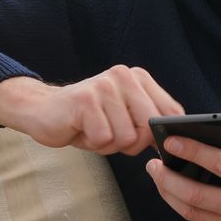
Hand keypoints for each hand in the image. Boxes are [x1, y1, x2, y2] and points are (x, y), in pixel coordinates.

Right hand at [0, 66, 184, 155]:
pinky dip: (92, 143)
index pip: (171, 112)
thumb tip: (177, 138)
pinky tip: (81, 130)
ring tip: (93, 130)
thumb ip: (150, 121)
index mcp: (138, 78)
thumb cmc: (88, 119)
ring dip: (108, 144)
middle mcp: (123, 76)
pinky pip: (103, 139)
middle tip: (110, 134)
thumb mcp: (125, 116)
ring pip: (126, 138)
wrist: (43, 110)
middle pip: (149, 128)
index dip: (161, 135)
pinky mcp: (85, 101)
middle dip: (131, 143)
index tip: (145, 141)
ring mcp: (104, 86)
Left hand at [146, 132, 220, 220]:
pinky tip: (177, 195)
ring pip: (190, 211)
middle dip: (166, 176)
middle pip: (193, 192)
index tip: (170, 141)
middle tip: (152, 163)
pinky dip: (185, 208)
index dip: (191, 150)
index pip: (217, 163)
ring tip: (158, 177)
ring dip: (169, 193)